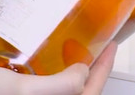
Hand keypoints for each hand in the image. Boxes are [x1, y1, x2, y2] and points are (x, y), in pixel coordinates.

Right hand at [0, 43, 115, 94]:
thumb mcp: (22, 91)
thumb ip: (59, 86)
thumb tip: (84, 74)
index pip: (92, 93)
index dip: (106, 69)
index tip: (112, 45)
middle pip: (80, 93)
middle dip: (93, 70)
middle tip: (99, 44)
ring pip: (63, 92)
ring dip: (74, 72)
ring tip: (77, 48)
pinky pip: (46, 91)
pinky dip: (53, 76)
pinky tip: (49, 58)